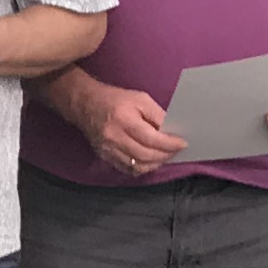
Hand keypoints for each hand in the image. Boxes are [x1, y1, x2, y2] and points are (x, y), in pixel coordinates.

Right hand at [64, 74, 188, 177]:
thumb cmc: (114, 99)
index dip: (169, 144)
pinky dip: (142, 168)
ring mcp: (108, 150)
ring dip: (155, 164)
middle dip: (165, 155)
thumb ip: (157, 115)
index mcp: (124, 120)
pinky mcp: (105, 156)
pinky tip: (149, 161)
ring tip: (165, 157)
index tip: (182, 144)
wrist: (85, 104)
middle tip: (176, 151)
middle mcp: (115, 137)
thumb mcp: (140, 99)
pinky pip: (127, 169)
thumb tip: (172, 131)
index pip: (151, 138)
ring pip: (137, 166)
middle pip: (146, 155)